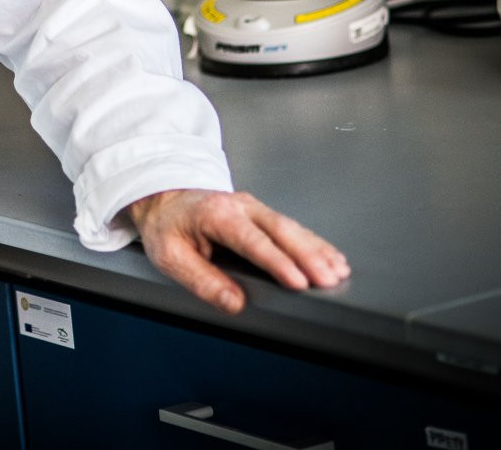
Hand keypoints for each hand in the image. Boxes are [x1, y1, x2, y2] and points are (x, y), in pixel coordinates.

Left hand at [127, 189, 348, 313]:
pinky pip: (292, 227)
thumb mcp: (170, 257)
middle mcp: (240, 207)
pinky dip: (313, 243)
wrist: (162, 197)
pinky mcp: (261, 214)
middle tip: (330, 278)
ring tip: (338, 270)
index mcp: (216, 215)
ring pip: (291, 227)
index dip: (277, 262)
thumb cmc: (166, 226)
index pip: (253, 241)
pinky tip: (330, 256)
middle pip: (281, 231)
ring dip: (316, 249)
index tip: (298, 281)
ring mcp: (253, 207)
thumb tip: (234, 303)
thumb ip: (202, 281)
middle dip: (308, 255)